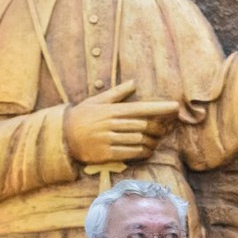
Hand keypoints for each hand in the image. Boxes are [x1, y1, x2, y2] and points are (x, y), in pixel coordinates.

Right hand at [63, 82, 181, 165]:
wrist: (61, 137)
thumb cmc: (81, 116)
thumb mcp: (96, 101)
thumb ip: (117, 94)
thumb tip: (134, 83)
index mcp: (111, 110)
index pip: (140, 108)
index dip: (159, 108)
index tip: (175, 107)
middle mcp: (110, 124)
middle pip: (143, 125)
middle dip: (158, 127)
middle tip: (167, 128)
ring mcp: (108, 140)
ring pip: (138, 139)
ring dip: (151, 140)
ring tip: (156, 140)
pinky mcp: (106, 154)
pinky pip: (131, 153)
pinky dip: (142, 151)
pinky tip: (147, 149)